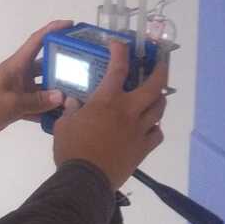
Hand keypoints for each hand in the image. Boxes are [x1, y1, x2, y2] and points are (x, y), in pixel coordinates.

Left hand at [0, 20, 71, 142]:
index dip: (54, 30)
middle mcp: (21, 75)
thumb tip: (62, 96)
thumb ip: (37, 100)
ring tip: (80, 96)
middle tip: (86, 69)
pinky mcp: (16, 106)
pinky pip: (37, 106)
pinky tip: (62, 118)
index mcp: (17, 65)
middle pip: (46, 65)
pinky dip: (47, 112)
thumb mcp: (11, 102)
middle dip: (64, 65)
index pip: (38, 41)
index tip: (72, 25)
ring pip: (44, 88)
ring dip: (58, 92)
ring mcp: (19, 91)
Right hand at [52, 40, 167, 189]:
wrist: (86, 180)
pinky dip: (155, 127)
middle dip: (160, 70)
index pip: (118, 68)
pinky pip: (157, 133)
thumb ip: (71, 111)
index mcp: (107, 100)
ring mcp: (139, 129)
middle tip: (160, 63)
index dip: (120, 51)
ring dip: (158, 98)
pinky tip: (149, 127)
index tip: (120, 44)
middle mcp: (129, 110)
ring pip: (159, 108)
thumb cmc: (72, 149)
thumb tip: (74, 103)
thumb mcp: (64, 125)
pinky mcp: (144, 148)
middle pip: (155, 85)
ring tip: (154, 96)